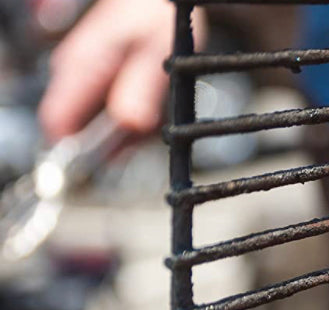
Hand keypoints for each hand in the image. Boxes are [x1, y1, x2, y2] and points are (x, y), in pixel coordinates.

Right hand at [38, 0, 205, 141]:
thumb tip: (129, 124)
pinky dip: (126, 123)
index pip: (57, 126)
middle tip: (142, 132)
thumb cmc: (155, 18)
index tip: (109, 160)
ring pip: (91, 126)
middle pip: (75, 131)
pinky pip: (103, 116)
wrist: (152, 0)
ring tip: (147, 112)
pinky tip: (144, 108)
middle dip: (109, 145)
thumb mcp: (158, 55)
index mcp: (81, 68)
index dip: (79, 153)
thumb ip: (142, 90)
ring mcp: (78, 77)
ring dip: (120, 134)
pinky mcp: (91, 82)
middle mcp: (71, 73)